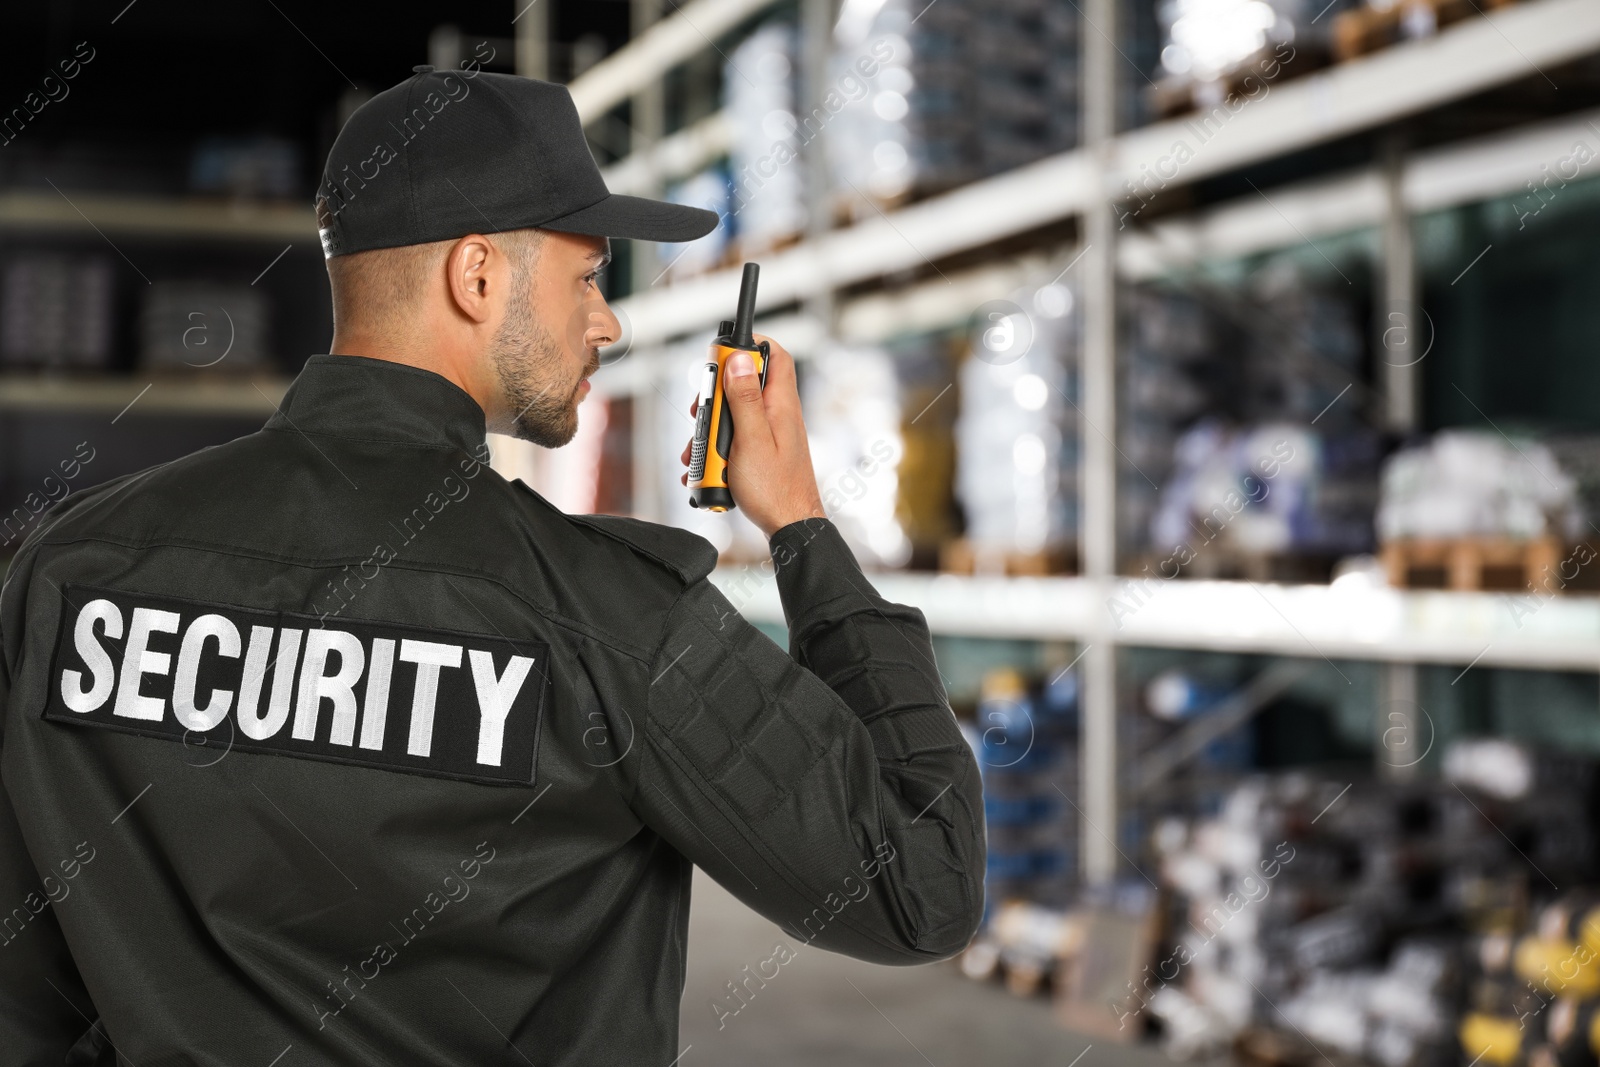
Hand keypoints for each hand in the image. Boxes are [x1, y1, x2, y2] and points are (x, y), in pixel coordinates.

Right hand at [679, 335, 826, 539]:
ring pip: (734, 415)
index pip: (775, 355)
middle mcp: (778, 414)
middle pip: (744, 384)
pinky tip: (705, 468)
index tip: (723, 352)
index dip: (751, 344)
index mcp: (781, 404)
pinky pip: (735, 439)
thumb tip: (740, 359)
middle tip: (700, 412)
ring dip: (710, 429)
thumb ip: (745, 398)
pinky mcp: (762, 451)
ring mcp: (770, 433)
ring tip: (698, 451)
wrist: (790, 527)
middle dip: (716, 396)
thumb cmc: (774, 489)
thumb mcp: (751, 439)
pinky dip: (717, 449)